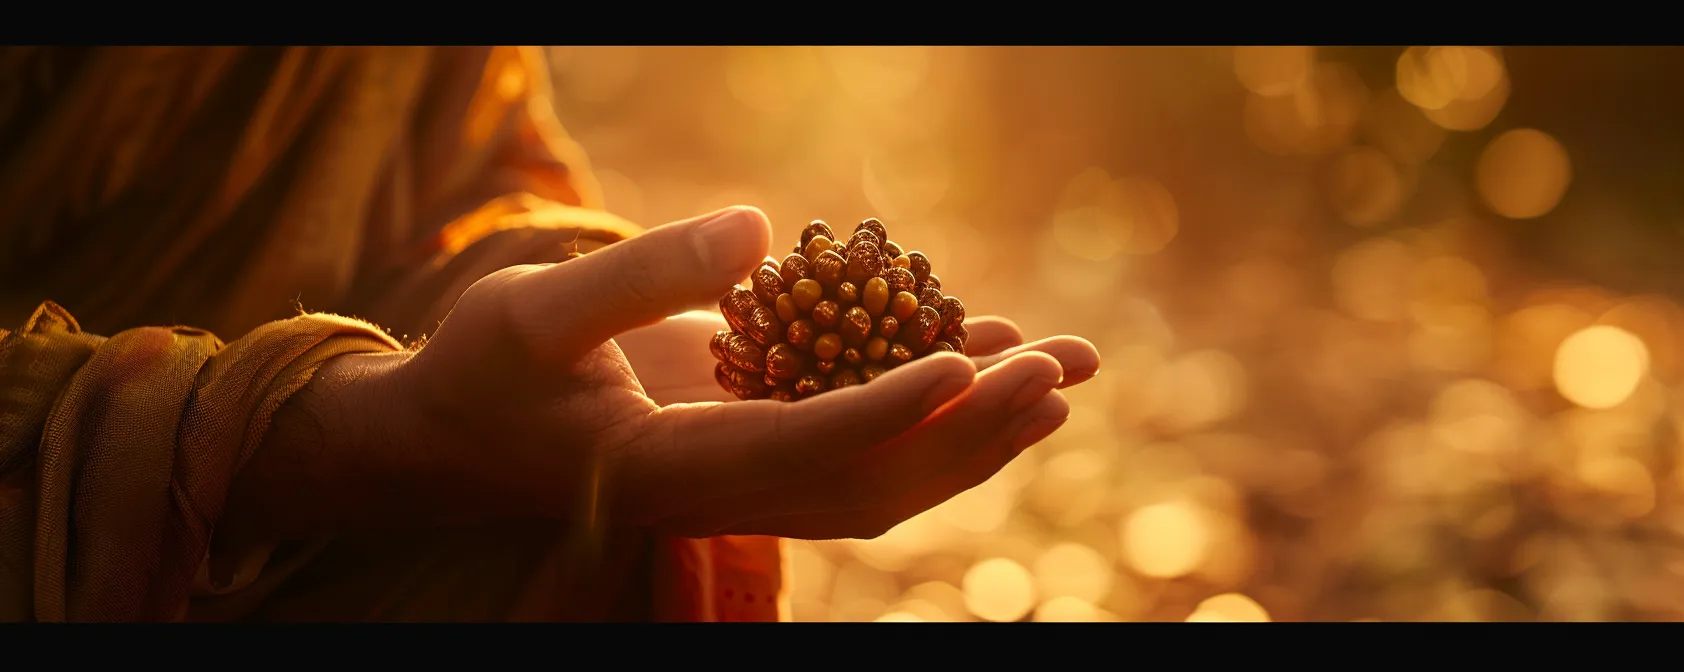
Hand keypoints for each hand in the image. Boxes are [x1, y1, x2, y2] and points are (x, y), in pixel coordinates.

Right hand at [384, 206, 1099, 537]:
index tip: (968, 367)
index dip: (888, 413)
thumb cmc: (484, 370)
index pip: (801, 451)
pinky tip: (993, 359)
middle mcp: (727, 493)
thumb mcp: (534, 310)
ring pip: (887, 476)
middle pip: (875, 481)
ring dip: (981, 429)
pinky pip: (867, 445)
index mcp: (669, 469)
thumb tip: (753, 230)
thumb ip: (640, 273)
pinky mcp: (763, 453)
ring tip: (1067, 371)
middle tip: (1057, 369)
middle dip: (972, 430)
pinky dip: (936, 410)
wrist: (462, 438)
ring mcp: (751, 482)